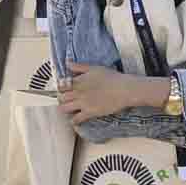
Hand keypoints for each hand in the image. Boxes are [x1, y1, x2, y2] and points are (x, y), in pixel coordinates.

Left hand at [63, 66, 178, 122]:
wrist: (124, 89)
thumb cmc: (112, 77)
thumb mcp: (94, 68)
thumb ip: (79, 67)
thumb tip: (68, 63)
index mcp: (78, 80)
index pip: (61, 85)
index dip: (61, 88)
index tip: (64, 90)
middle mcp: (78, 92)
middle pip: (61, 97)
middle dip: (62, 99)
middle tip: (67, 100)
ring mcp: (83, 103)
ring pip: (64, 108)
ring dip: (65, 109)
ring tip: (70, 109)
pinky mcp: (89, 113)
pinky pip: (76, 119)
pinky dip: (74, 120)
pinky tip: (76, 119)